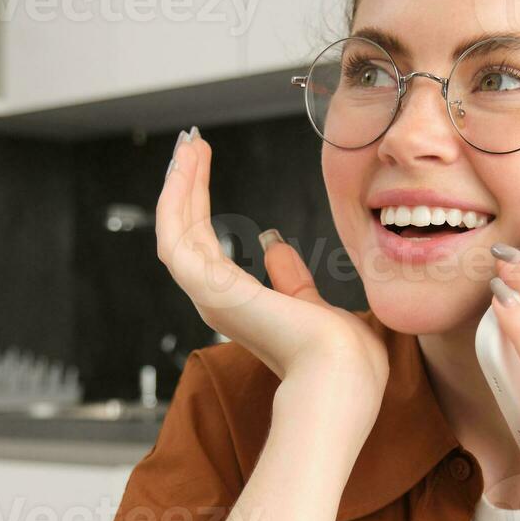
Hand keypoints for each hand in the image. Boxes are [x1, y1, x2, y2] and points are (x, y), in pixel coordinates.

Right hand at [156, 128, 388, 440]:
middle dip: (185, 187)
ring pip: (174, 230)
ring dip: (178, 184)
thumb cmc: (343, 358)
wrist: (346, 375)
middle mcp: (216, 301)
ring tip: (189, 145)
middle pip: (183, 233)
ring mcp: (209, 296)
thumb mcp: (315, 307)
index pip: (205, 247)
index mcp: (239, 306)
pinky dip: (178, 197)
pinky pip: (176, 235)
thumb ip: (292, 281)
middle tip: (191, 144)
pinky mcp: (210, 289)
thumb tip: (273, 245)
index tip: (204, 165)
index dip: (199, 205)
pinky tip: (188, 165)